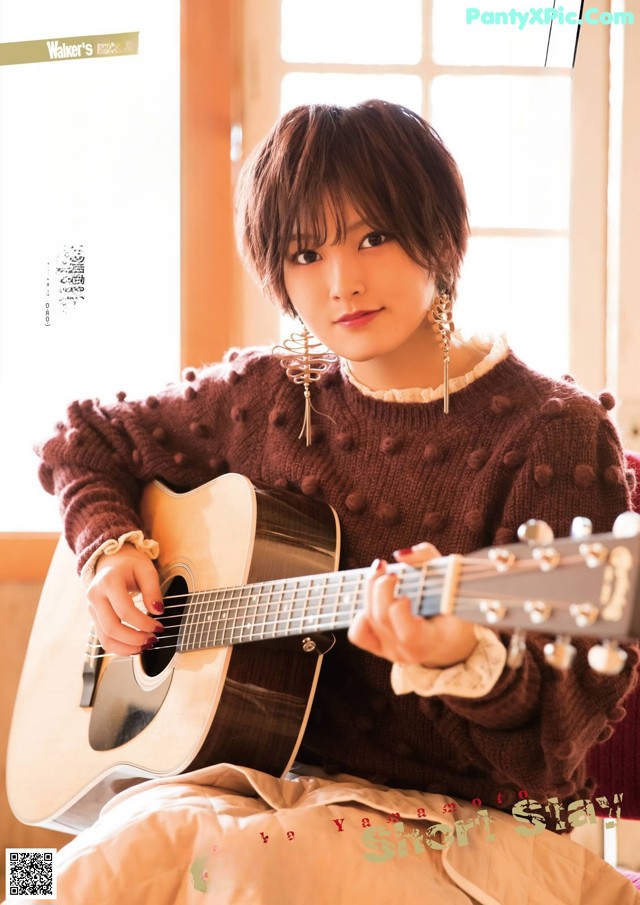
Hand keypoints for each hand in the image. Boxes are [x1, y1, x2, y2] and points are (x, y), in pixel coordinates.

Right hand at [86, 545, 163, 655]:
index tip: (159, 627)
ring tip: (145, 646)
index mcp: (108, 582)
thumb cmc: (130, 564)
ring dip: (126, 648)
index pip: (124, 610)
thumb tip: (157, 611)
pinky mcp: (94, 618)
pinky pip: (104, 639)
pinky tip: (134, 646)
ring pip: (105, 638)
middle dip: (134, 639)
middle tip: (153, 639)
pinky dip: (119, 647)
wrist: (112, 561)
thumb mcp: (147, 570)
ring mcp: (92, 609)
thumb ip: (153, 590)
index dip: (143, 623)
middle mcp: (95, 596)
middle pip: (111, 628)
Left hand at [348, 543, 477, 668]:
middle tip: (386, 567)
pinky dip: (361, 614)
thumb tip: (400, 554)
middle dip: (379, 586)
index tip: (407, 593)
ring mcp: (392, 652)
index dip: (401, 609)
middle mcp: (409, 651)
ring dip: (369, 590)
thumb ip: (428, 560)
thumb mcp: (451, 581)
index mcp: (432, 639)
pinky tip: (373, 598)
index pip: (408, 632)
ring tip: (379, 572)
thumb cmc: (454, 608)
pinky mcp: (380, 649)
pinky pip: (359, 634)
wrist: (452, 641)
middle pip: (381, 618)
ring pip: (367, 621)